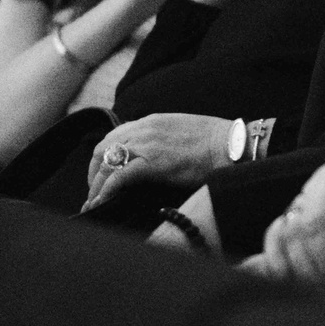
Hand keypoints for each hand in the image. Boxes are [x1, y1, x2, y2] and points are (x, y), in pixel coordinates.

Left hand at [85, 113, 234, 209]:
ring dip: (96, 184)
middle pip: (102, 148)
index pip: (114, 136)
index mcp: (150, 122)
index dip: (103, 157)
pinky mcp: (152, 162)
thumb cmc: (214, 142)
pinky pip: (120, 176)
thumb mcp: (181, 132)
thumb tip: (154, 157)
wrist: (230, 144)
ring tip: (95, 203)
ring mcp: (146, 145)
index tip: (104, 175)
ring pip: (107, 163)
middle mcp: (143, 130)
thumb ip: (162, 140)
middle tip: (96, 192)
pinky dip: (106, 190)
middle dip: (94, 172)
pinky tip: (103, 202)